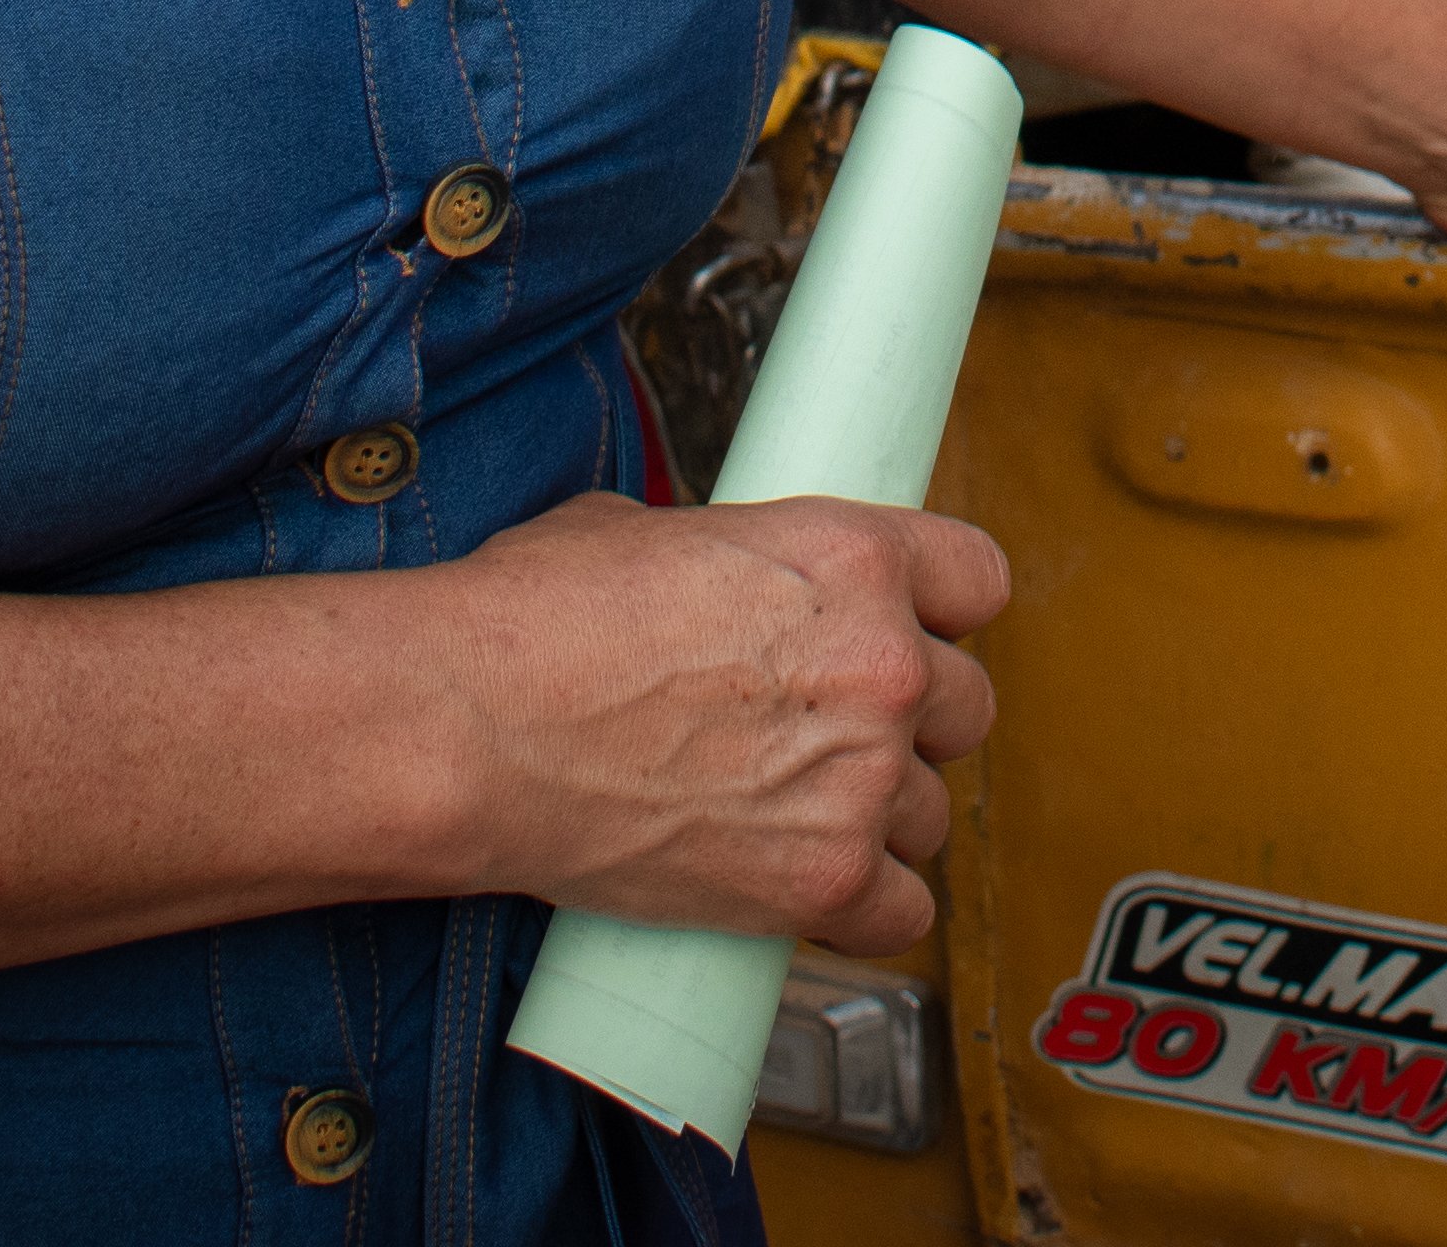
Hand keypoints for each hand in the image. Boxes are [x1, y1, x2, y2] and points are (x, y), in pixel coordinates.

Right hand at [420, 493, 1008, 953]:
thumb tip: (737, 590)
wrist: (467, 730)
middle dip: (908, 720)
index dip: (941, 610)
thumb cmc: (531, 623)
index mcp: (853, 558)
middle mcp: (882, 666)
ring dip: (879, 816)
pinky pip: (905, 913)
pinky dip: (864, 910)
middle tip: (828, 733)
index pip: (980, 579)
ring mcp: (860, 780)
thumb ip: (743, 565)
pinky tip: (804, 886)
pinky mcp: (824, 883)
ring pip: (933, 813)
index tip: (909, 631)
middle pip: (965, 705)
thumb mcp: (654, 533)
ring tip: (791, 812)